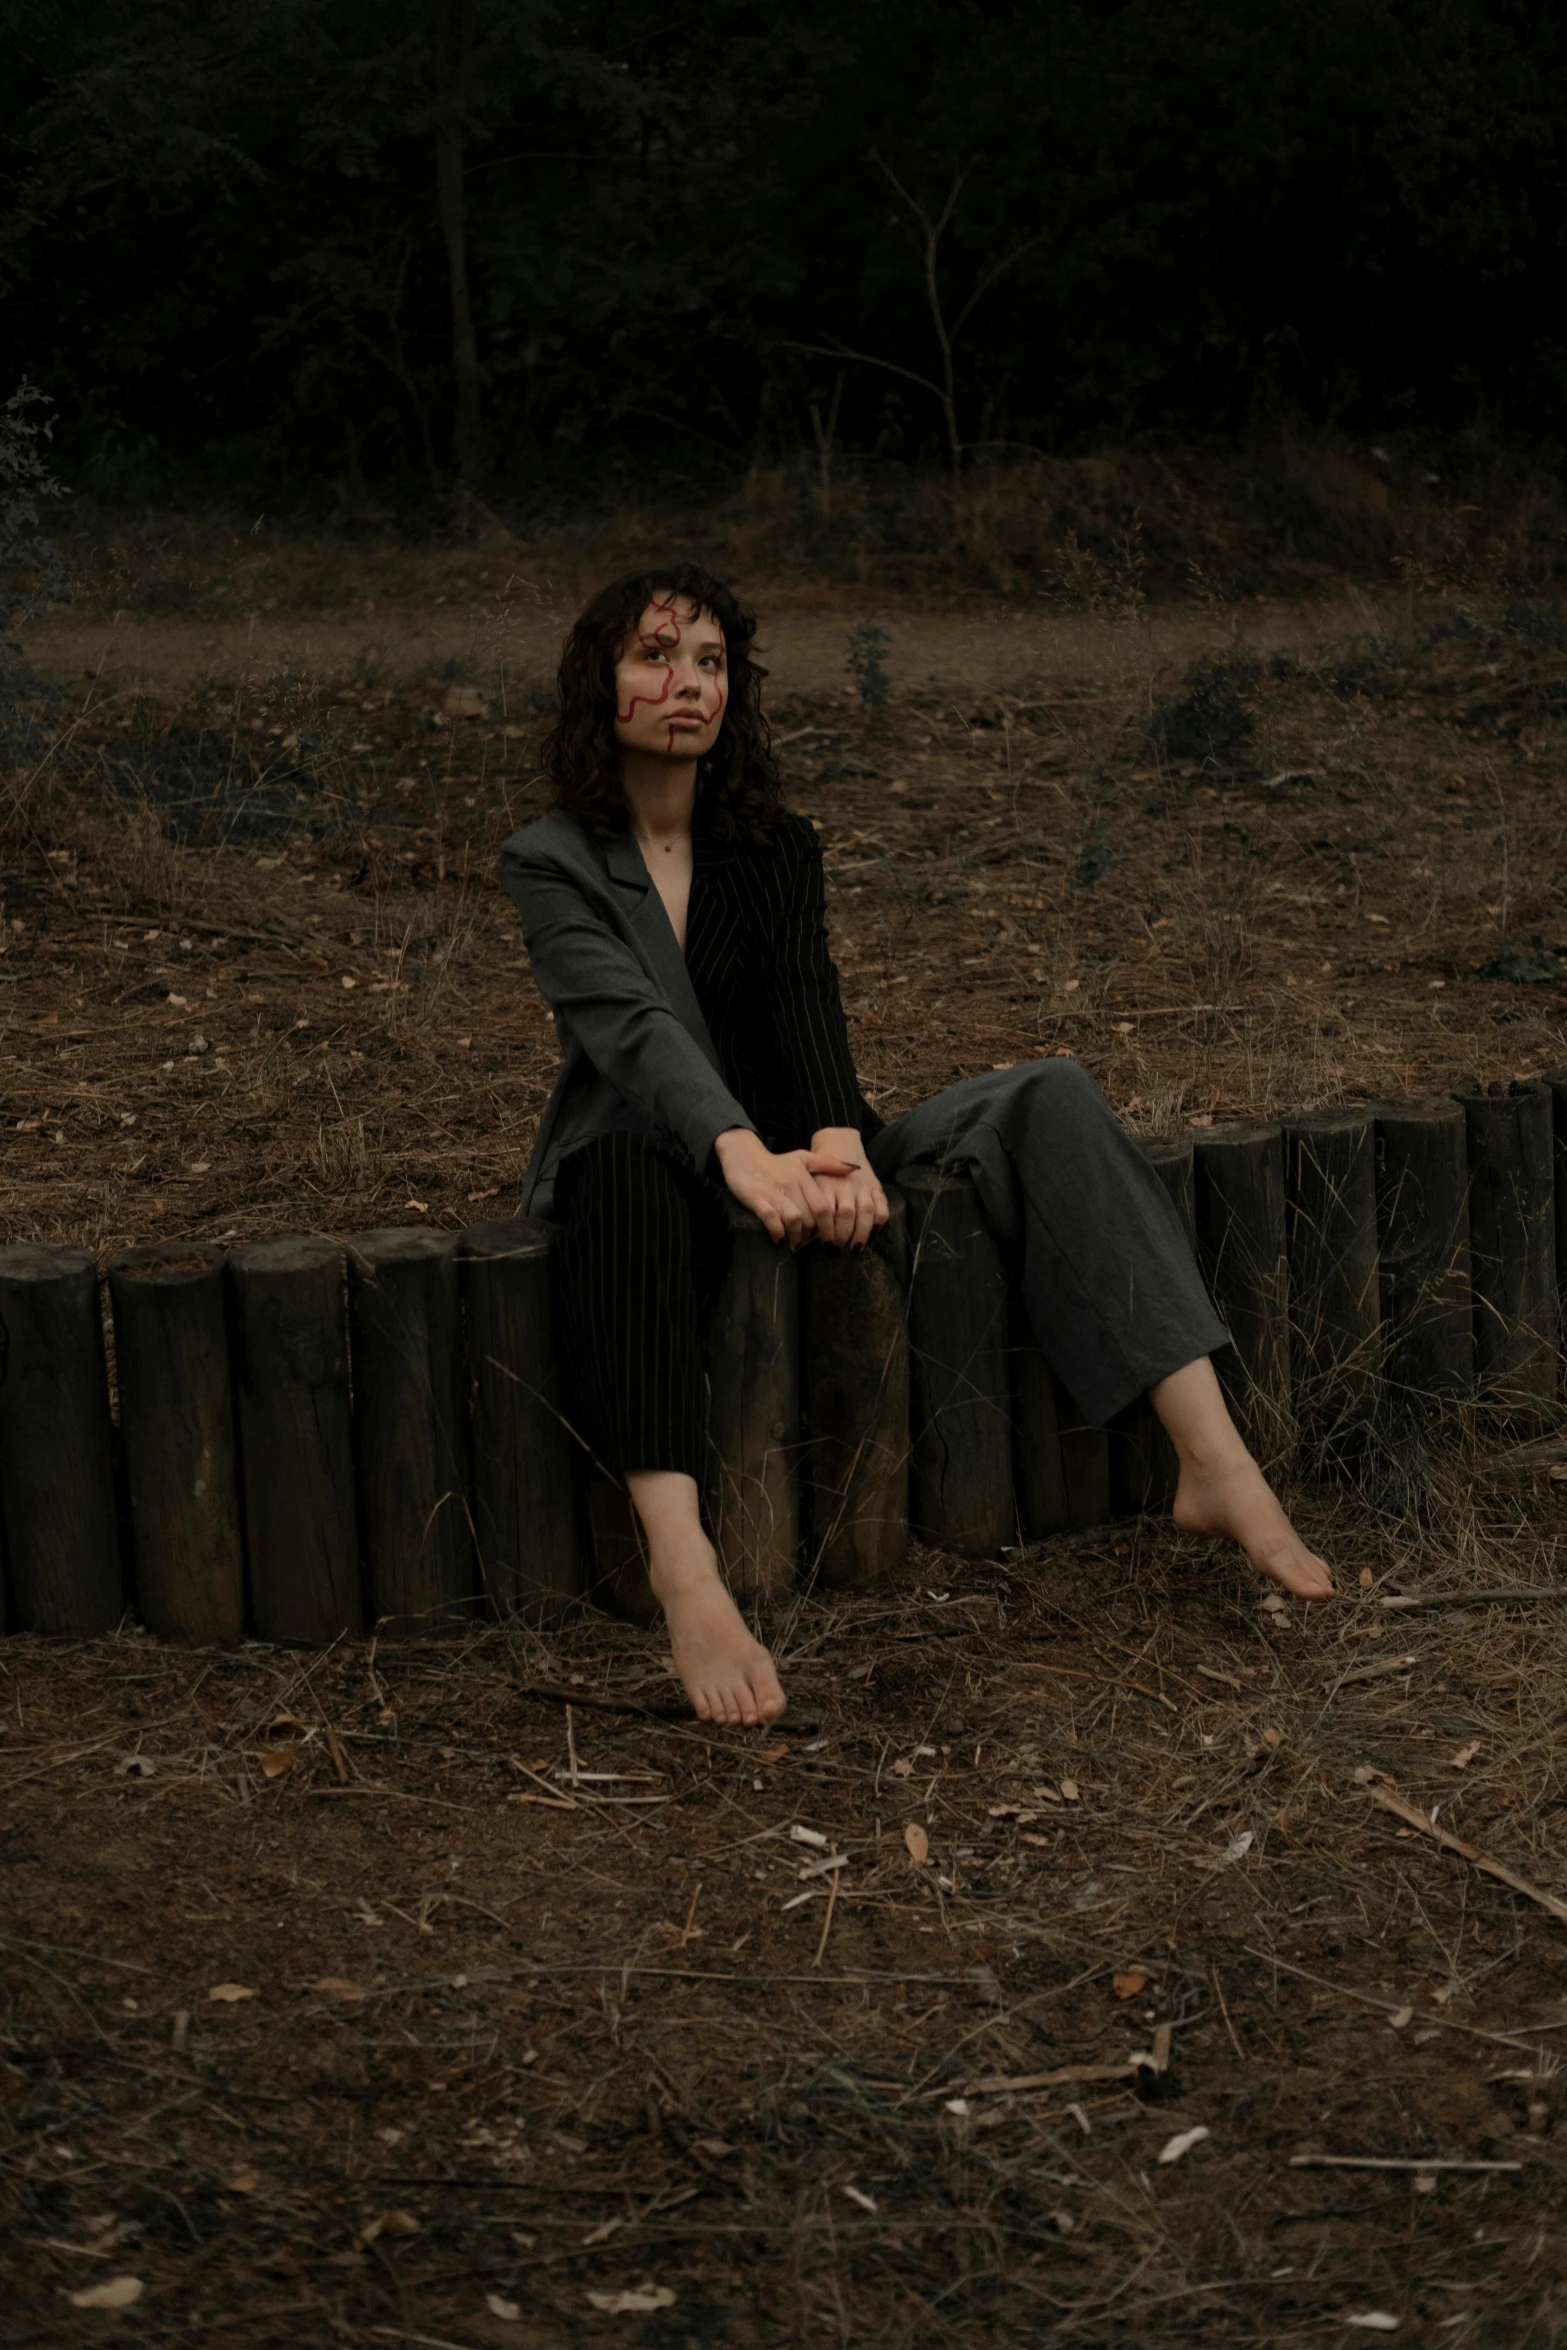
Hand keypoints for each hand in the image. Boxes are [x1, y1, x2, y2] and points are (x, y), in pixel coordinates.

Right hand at [713, 1128, 855, 1248]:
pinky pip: (771, 1219)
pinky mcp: (757, 1199)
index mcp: (804, 1176)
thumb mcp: (803, 1158)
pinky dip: (778, 1232)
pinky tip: (779, 1239)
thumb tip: (854, 1170)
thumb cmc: (776, 1162)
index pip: (823, 1205)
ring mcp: (774, 1192)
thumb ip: (828, 1164)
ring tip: (795, 1244)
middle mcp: (791, 1184)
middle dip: (811, 1234)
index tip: (828, 1238)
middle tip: (810, 1244)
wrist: (743, 1155)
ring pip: (793, 1219)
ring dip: (796, 1236)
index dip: (828, 1226)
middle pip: (810, 1216)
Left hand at [807, 1125, 889, 1248]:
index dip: (826, 1230)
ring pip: (865, 1211)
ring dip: (861, 1233)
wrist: (840, 1143)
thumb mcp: (809, 1180)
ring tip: (855, 1248)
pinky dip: (880, 1221)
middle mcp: (845, 1186)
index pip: (826, 1211)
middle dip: (843, 1235)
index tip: (823, 1245)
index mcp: (826, 1185)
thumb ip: (807, 1202)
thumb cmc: (821, 1170)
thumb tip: (802, 1232)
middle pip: (846, 1214)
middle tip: (838, 1250)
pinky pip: (882, 1206)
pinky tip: (873, 1232)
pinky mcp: (876, 1187)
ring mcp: (863, 1187)